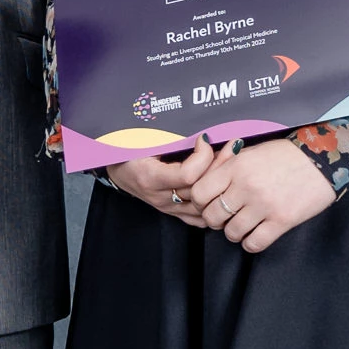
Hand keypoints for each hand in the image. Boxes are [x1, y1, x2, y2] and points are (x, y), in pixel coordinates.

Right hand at [105, 141, 221, 225]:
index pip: (189, 175)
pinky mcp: (174, 212)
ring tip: (232, 163)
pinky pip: (200, 217)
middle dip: (221, 165)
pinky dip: (214, 202)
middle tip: (232, 146)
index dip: (203, 155)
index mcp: (150, 178)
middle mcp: (161, 197)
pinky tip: (223, 186)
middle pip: (201, 189)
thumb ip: (171, 138)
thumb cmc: (127, 151)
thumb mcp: (144, 140)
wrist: (115, 170)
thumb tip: (201, 131)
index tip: (205, 137)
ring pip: (204, 204)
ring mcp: (168, 208)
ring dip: (221, 182)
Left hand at [184, 136, 333, 253]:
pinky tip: (257, 234)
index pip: (199, 193)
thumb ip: (228, 165)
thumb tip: (206, 175)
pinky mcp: (282, 221)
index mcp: (236, 166)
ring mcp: (264, 205)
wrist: (323, 159)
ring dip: (235, 233)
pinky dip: (251, 243)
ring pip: (231, 233)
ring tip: (244, 225)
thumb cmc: (287, 154)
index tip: (209, 203)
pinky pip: (254, 243)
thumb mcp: (252, 151)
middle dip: (216, 220)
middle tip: (227, 217)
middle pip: (212, 216)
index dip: (200, 202)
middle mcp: (247, 186)